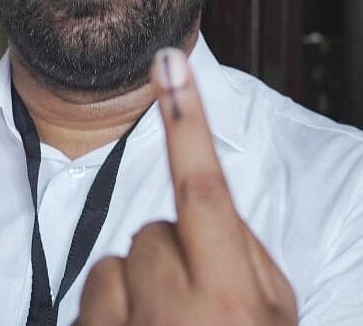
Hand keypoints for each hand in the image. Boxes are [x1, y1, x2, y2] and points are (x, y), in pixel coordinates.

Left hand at [77, 47, 297, 325]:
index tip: (170, 62)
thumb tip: (212, 204)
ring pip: (116, 261)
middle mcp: (174, 309)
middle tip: (196, 302)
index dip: (187, 121)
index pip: (203, 189)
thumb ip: (245, 251)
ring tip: (165, 325)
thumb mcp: (272, 311)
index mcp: (227, 296)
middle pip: (153, 227)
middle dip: (173, 251)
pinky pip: (90, 294)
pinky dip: (109, 312)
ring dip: (137, 284)